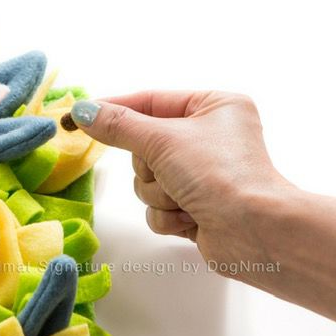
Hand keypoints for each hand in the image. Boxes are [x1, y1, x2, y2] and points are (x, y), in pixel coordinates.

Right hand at [70, 91, 293, 269]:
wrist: (256, 233)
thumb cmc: (218, 173)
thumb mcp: (162, 140)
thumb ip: (119, 126)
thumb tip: (83, 111)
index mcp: (213, 107)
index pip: (150, 102)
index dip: (115, 109)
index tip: (80, 114)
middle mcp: (210, 138)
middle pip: (145, 148)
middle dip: (151, 169)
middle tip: (168, 173)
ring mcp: (203, 175)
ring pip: (148, 182)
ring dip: (159, 195)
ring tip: (186, 200)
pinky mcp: (197, 207)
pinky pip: (159, 208)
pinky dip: (169, 216)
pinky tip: (192, 219)